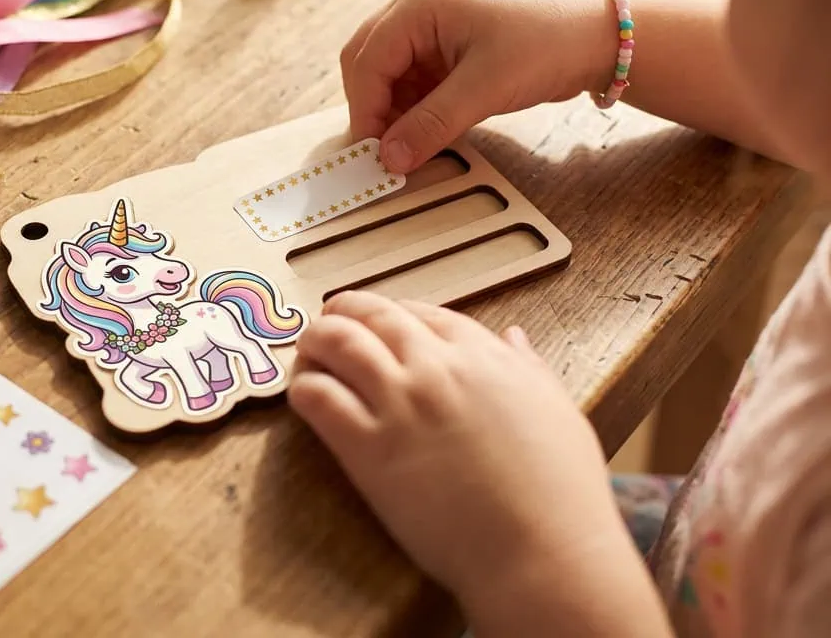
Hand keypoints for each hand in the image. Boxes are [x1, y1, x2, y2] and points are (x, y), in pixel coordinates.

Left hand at [289, 293, 657, 630]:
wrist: (541, 553)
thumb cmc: (561, 492)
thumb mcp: (558, 410)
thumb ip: (528, 367)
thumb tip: (513, 336)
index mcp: (482, 355)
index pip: (422, 312)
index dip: (394, 313)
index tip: (380, 322)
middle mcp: (435, 366)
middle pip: (374, 315)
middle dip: (345, 310)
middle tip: (328, 321)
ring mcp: (399, 402)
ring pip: (338, 343)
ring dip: (316, 339)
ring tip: (306, 349)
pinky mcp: (368, 446)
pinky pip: (319, 398)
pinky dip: (304, 386)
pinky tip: (302, 393)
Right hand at [340, 0, 615, 173]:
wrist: (599, 37)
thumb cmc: (548, 42)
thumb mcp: (485, 88)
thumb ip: (431, 124)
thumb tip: (389, 158)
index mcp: (419, 4)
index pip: (368, 60)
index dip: (365, 108)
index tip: (372, 152)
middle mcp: (418, 9)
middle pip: (368, 62)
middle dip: (373, 108)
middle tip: (384, 151)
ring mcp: (433, 28)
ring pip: (389, 76)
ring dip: (393, 112)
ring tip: (410, 146)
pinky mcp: (448, 48)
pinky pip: (414, 82)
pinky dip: (414, 110)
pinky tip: (427, 132)